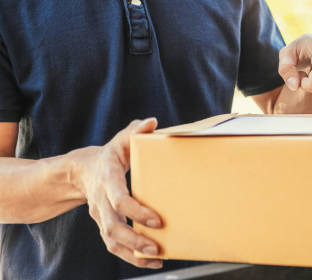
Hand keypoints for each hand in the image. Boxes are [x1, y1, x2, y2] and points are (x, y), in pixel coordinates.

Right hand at [71, 118, 162, 268]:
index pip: (118, 199)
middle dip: (134, 240)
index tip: (157, 220)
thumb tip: (152, 122)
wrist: (82, 171)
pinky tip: (151, 260)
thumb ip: (136, 130)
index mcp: (107, 179)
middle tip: (157, 247)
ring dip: (133, 253)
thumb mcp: (122, 139)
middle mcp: (101, 201)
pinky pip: (114, 246)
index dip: (136, 212)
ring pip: (111, 241)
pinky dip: (131, 256)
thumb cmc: (111, 154)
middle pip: (112, 227)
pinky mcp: (104, 225)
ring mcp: (100, 215)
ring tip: (157, 257)